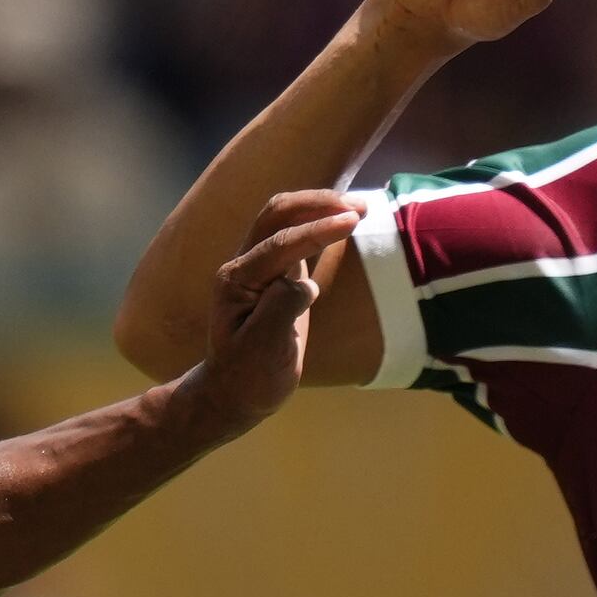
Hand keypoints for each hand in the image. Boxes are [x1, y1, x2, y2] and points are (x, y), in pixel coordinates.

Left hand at [182, 190, 368, 432]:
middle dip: (318, 203)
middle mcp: (244, 265)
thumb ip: (281, 308)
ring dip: (320, 206)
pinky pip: (296, 236)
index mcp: (237, 280)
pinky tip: (345, 220)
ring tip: (360, 207)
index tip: (353, 222)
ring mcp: (259, 266)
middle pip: (278, 214)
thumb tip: (305, 282)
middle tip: (359, 206)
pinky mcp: (276, 274)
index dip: (318, 230)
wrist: (236, 392)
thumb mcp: (264, 349)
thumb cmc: (249, 376)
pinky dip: (320, 222)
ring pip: (286, 218)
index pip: (280, 242)